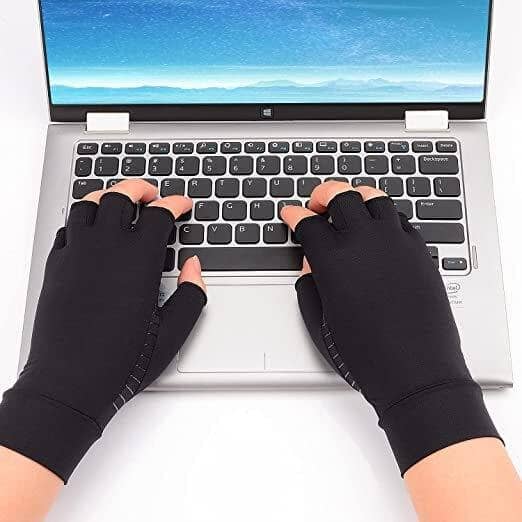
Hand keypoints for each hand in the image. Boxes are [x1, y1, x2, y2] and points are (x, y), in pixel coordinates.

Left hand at [0, 180, 206, 481]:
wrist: (70, 384)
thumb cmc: (121, 361)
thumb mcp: (173, 332)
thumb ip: (192, 293)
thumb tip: (194, 266)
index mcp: (137, 260)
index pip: (159, 214)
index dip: (175, 203)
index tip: (182, 204)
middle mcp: (105, 248)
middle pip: (120, 196)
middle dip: (140, 188)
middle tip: (151, 194)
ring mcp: (76, 254)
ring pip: (88, 203)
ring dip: (107, 196)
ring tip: (119, 203)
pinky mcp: (56, 265)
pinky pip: (67, 226)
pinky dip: (82, 218)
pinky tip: (91, 229)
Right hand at [281, 181, 499, 474]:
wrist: (415, 372)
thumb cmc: (366, 355)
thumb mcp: (320, 322)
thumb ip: (310, 284)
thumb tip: (312, 262)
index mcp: (334, 260)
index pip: (308, 223)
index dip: (295, 215)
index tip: (291, 214)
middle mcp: (365, 243)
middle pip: (341, 196)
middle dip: (323, 194)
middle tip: (317, 202)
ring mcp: (396, 243)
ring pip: (375, 198)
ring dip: (357, 197)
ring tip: (350, 206)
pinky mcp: (420, 252)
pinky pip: (401, 220)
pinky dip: (385, 217)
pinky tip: (380, 229)